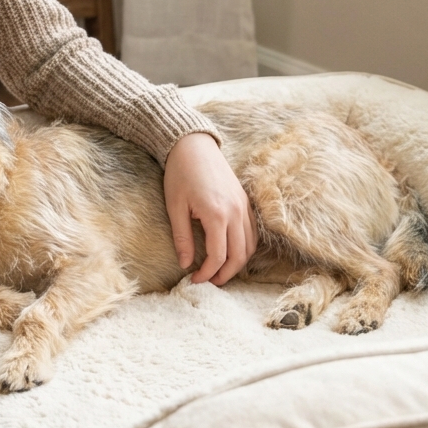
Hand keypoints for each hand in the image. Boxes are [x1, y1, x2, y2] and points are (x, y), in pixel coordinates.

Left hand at [164, 132, 256, 285]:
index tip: (194, 280)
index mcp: (216, 215)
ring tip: (220, 270)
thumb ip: (182, 237)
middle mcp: (235, 212)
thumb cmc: (179, 174)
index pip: (218, 256)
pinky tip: (231, 251)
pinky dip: (245, 246)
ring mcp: (243, 206)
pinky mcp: (245, 201)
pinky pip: (252, 231)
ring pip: (250, 246)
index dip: (207, 273)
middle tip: (210, 282)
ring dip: (238, 263)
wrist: (193, 145)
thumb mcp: (175, 207)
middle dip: (226, 274)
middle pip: (239, 256)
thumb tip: (185, 264)